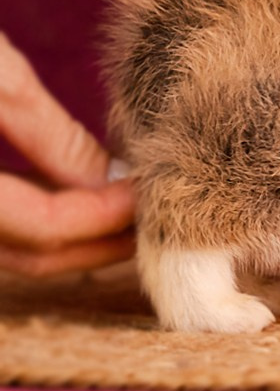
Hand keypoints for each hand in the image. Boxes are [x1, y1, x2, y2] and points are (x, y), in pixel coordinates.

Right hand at [0, 33, 134, 275]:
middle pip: (25, 256)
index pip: (41, 226)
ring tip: (124, 214)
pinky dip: (30, 228)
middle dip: (97, 243)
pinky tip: (73, 202)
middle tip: (154, 216)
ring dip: (69, 243)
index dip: (107, 216)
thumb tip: (109, 179)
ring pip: (6, 255)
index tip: (153, 190)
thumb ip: (48, 133)